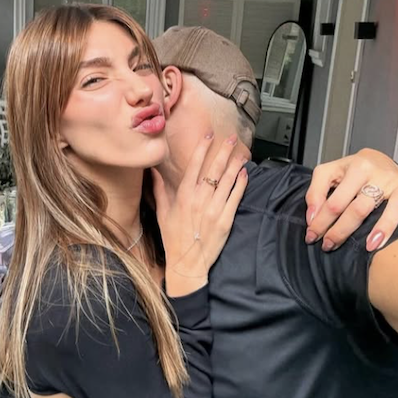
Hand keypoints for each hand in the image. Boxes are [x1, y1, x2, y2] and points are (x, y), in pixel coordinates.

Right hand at [152, 132, 247, 295]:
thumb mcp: (162, 212)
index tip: (209, 134)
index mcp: (184, 196)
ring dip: (235, 164)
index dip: (203, 148)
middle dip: (223, 151)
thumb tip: (153, 171)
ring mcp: (214, 210)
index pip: (195, 165)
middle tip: (231, 137)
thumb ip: (159, 190)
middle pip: (214, 169)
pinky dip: (241, 184)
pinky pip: (235, 198)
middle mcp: (200, 200)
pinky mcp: (226, 220)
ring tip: (241, 152)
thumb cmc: (173, 238)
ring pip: (227, 181)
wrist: (187, 264)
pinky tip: (244, 174)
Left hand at [305, 148, 397, 252]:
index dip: (322, 220)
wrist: (379, 160)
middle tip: (330, 246)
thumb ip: (316, 190)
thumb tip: (312, 216)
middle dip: (342, 231)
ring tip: (371, 246)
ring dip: (384, 228)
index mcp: (358, 167)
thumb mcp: (330, 172)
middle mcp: (381, 175)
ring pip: (394, 207)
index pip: (336, 199)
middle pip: (360, 207)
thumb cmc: (352, 172)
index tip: (312, 237)